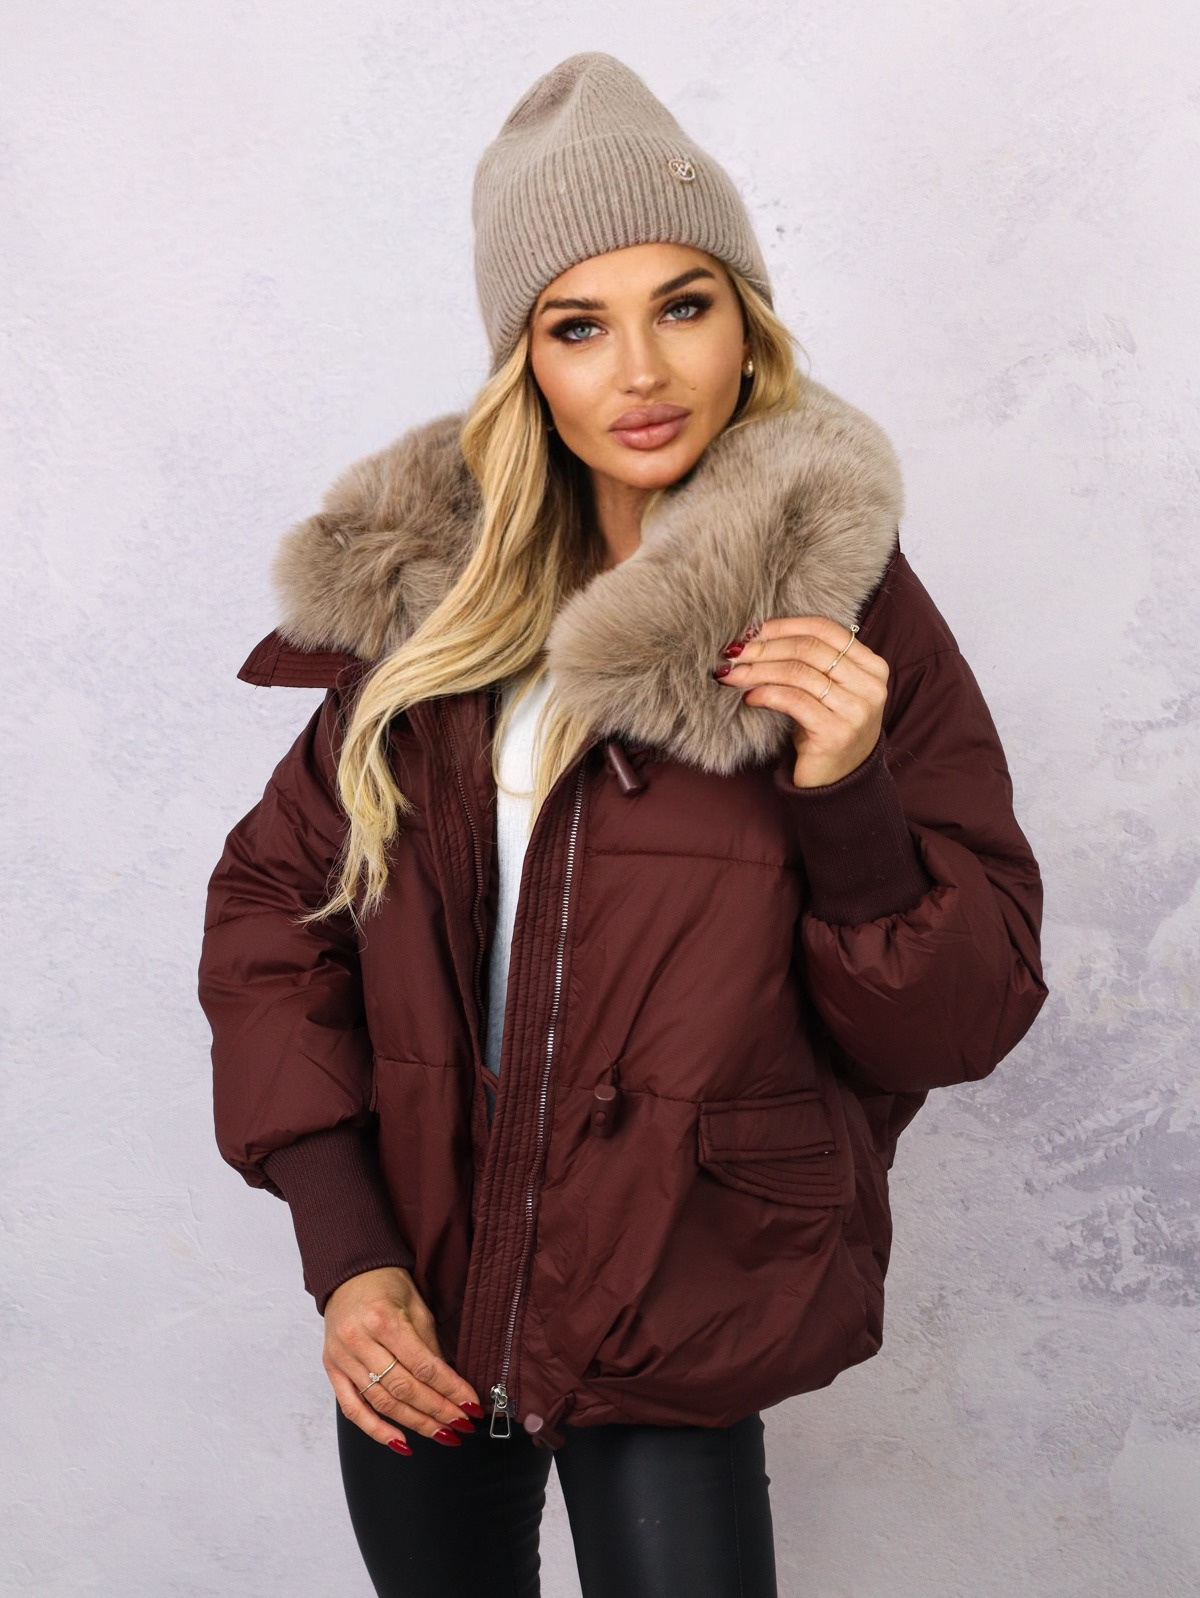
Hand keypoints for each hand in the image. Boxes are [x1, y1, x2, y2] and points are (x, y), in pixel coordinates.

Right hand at [323, 1266, 483, 1452]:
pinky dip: (375, 1430)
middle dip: (437, 1410)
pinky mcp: (332, 1370)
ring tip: (441, 1434)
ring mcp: (342, 1358)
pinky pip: (352, 1408)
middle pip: (403, 1388)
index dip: (450, 1389)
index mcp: (383, 1319)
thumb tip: (450, 1383)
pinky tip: (401, 1442)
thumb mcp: (416, 1305)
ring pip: (382, 1402)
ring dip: (415, 1423)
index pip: (423, 1365)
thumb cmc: (386, 1285)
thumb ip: (430, 1344)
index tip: (471, 1405)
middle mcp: (359, 1341)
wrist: (349, 1273)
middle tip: (461, 1424)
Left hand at [712, 616, 887, 787]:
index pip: (824, 629)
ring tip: (733, 675)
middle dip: (765, 648)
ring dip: (758, 671)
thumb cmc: (826, 728)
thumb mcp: (828, 690)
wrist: (839, 780)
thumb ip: (810, 661)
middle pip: (808, 649)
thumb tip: (756, 636)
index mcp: (872, 666)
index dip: (784, 626)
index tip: (751, 631)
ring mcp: (855, 710)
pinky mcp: (835, 733)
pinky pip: (793, 701)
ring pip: (798, 673)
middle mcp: (869, 686)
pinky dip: (767, 694)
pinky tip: (750, 697)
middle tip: (734, 652)